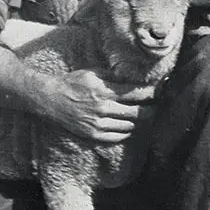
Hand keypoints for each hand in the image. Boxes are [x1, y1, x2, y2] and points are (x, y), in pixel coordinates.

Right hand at [41, 69, 155, 143]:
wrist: (51, 100)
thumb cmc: (72, 83)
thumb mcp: (92, 73)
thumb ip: (112, 76)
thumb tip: (131, 77)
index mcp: (104, 90)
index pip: (135, 94)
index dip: (150, 94)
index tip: (158, 93)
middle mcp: (103, 108)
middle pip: (137, 112)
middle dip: (149, 109)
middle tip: (155, 107)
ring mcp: (98, 123)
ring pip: (129, 126)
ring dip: (137, 121)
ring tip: (141, 116)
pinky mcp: (93, 134)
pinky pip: (118, 136)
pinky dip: (126, 131)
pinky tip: (127, 125)